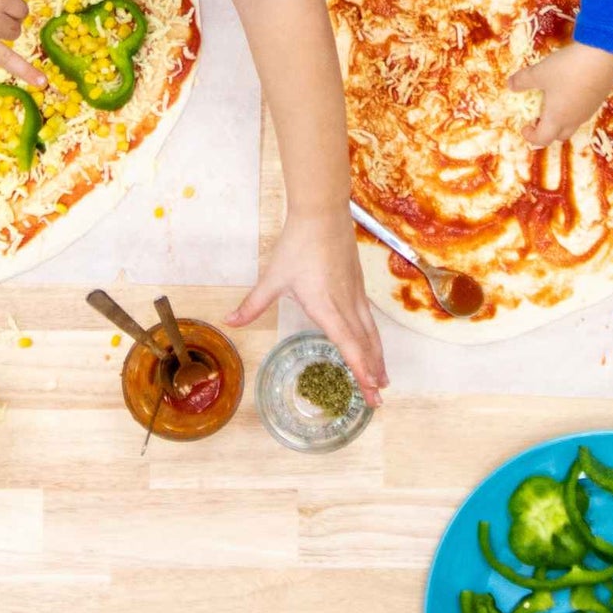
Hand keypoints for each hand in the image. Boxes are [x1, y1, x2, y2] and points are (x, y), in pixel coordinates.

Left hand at [226, 204, 386, 403]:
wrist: (322, 213)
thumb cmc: (297, 246)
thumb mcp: (273, 278)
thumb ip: (253, 304)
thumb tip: (230, 321)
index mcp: (326, 306)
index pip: (348, 343)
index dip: (360, 368)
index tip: (370, 389)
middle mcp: (346, 303)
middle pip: (365, 343)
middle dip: (373, 372)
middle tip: (379, 399)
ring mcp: (355, 293)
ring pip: (371, 331)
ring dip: (378, 357)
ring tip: (383, 378)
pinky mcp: (357, 284)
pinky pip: (369, 317)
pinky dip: (373, 337)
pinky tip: (373, 344)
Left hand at [509, 41, 612, 146]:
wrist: (601, 55)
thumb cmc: (566, 68)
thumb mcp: (540, 72)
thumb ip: (523, 80)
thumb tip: (510, 85)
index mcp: (557, 118)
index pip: (543, 139)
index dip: (531, 136)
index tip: (525, 125)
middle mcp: (574, 119)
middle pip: (561, 136)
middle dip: (548, 130)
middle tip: (539, 116)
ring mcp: (590, 110)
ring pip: (574, 123)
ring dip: (562, 119)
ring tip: (555, 100)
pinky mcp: (600, 98)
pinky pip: (584, 110)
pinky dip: (574, 107)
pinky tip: (572, 88)